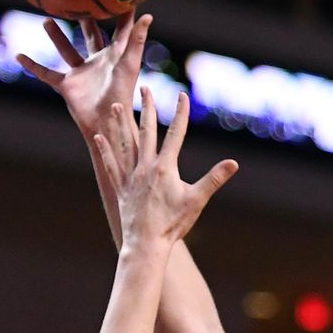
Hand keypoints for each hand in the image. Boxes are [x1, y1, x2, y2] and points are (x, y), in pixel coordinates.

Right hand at [17, 12, 151, 134]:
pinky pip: (46, 73)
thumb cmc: (121, 93)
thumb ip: (136, 39)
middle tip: (78, 0)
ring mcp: (81, 74)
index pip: (120, 29)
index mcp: (115, 56)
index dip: (121, 13)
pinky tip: (19, 56)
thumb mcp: (129, 63)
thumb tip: (147, 15)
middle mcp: (98, 63)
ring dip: (57, 37)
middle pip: (91, 36)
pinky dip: (33, 66)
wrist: (105, 122)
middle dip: (86, 20)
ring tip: (47, 19)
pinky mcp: (67, 86)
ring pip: (66, 50)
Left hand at [95, 88, 236, 249]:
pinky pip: (111, 164)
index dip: (181, 113)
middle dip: (146, 108)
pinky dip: (105, 150)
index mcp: (165, 167)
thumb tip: (233, 163)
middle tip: (144, 89)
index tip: (183, 95)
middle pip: (146, 131)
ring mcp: (130, 176)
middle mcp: (145, 167)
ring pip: (124, 143)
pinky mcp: (120, 188)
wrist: (147, 243)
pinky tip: (99, 137)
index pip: (176, 134)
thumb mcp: (197, 200)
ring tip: (116, 105)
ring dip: (120, 123)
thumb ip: (214, 179)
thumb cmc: (173, 224)